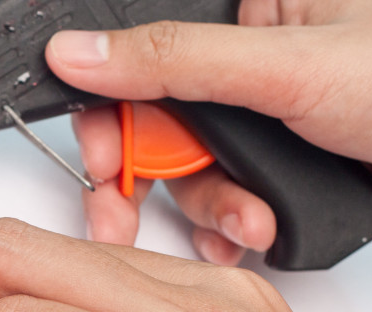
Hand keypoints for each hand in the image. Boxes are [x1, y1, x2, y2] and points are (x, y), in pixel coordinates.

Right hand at [45, 0, 371, 263]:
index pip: (143, 51)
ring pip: (192, 164)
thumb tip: (79, 51)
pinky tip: (256, 229)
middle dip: (149, 172)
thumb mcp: (287, 68)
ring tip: (248, 220)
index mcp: (255, 6)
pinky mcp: (292, 158)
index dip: (108, 107)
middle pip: (158, 116)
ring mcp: (274, 109)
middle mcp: (258, 54)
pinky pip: (231, 192)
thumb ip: (173, 61)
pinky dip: (233, 221)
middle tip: (126, 210)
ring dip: (207, 205)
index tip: (99, 154)